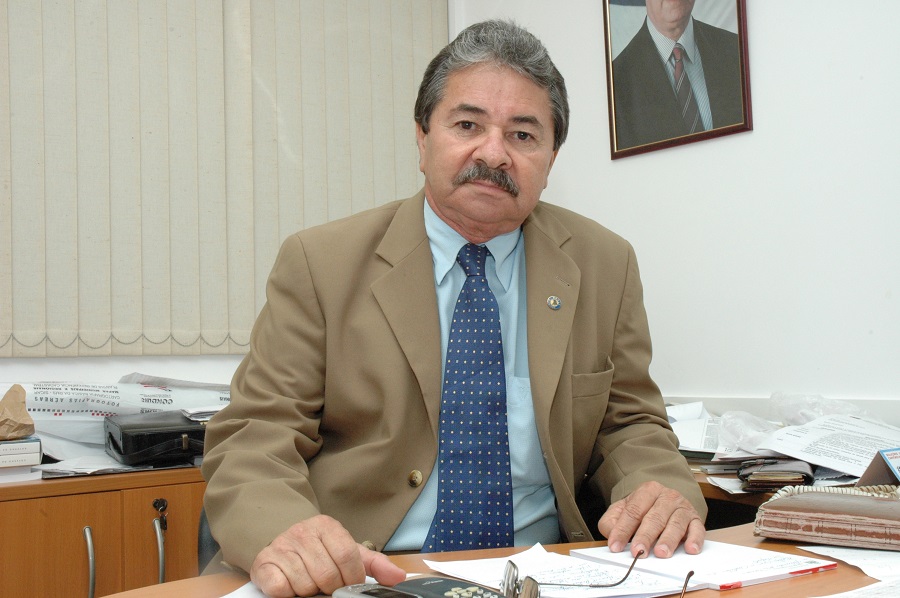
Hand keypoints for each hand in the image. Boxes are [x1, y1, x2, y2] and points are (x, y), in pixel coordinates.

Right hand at [249, 514, 406, 596]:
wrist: (281, 542)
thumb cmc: (319, 550)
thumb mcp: (348, 551)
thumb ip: (375, 564)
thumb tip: (399, 577)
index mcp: (327, 526)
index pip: (348, 557)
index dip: (351, 577)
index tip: (348, 583)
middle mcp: (303, 532)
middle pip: (327, 575)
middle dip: (331, 587)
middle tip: (327, 585)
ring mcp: (282, 546)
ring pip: (305, 585)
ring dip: (310, 591)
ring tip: (309, 582)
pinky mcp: (264, 563)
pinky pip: (281, 589)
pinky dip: (288, 593)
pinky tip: (291, 584)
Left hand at [597, 481, 704, 558]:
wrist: (666, 501)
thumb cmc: (643, 509)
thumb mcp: (622, 510)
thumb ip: (612, 521)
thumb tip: (612, 536)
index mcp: (647, 491)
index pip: (633, 511)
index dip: (623, 529)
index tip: (616, 546)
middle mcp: (667, 496)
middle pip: (654, 517)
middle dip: (645, 536)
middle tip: (639, 551)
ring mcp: (683, 507)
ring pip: (676, 523)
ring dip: (669, 539)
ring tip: (661, 553)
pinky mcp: (696, 519)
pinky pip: (698, 529)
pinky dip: (695, 539)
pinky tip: (690, 549)